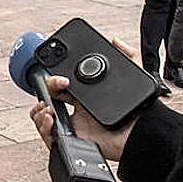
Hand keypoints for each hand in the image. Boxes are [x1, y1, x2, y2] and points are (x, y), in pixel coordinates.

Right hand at [28, 36, 139, 161]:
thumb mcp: (137, 77)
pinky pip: (49, 136)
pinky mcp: (74, 140)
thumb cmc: (142, 112)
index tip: (61, 75)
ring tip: (49, 105)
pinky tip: (51, 118)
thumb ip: (129, 56)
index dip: (54, 79)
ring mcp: (74, 126)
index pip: (61, 86)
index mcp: (87, 97)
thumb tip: (115, 40)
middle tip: (59, 84)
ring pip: (42, 117)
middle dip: (45, 89)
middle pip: (48, 98)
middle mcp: (78, 111)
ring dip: (39, 109)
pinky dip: (43, 127)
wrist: (143, 135)